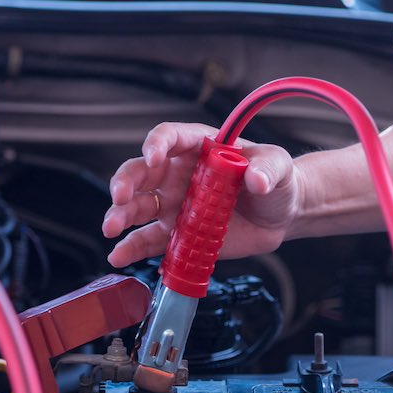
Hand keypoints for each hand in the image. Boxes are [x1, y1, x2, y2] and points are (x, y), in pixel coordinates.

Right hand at [103, 122, 300, 266]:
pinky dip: (132, 248)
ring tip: (111, 228)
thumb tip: (256, 179)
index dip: (157, 144)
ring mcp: (174, 205)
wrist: (281, 214)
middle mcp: (178, 174)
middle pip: (142, 172)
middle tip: (121, 197)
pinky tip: (118, 255)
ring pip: (138, 207)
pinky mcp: (177, 234)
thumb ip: (266, 169)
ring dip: (121, 215)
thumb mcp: (278, 166)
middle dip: (126, 182)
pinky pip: (149, 240)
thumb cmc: (276, 180)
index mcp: (199, 148)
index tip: (153, 156)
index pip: (169, 137)